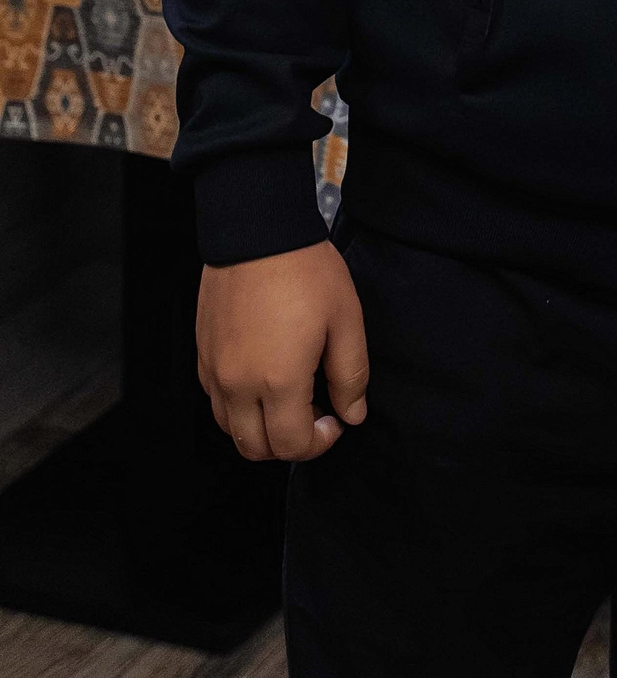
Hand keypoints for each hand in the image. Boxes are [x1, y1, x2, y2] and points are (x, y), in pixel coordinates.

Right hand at [197, 242, 368, 462]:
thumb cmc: (304, 270)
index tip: (335, 420)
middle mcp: (238, 384)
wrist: (257, 229)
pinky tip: (263, 378)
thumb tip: (352, 414)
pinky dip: (239, 407)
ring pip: (231, 429)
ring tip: (289, 397)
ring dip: (260, 428)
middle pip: (255, 448)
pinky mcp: (203, 354)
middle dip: (288, 444)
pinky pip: (217, 401)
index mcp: (278, 381)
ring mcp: (214, 371)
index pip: (291, 446)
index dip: (318, 444)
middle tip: (314, 413)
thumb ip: (350, 375)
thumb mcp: (345, 319)